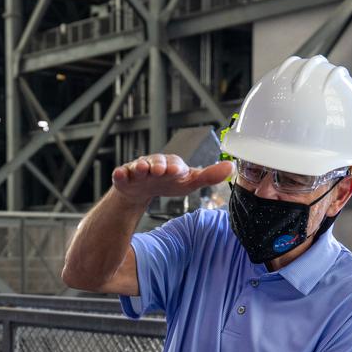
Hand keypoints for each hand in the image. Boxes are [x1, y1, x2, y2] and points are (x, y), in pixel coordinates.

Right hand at [111, 154, 232, 201]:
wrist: (143, 189)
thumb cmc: (168, 182)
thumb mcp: (189, 181)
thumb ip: (209, 176)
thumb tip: (231, 168)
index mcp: (171, 164)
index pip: (175, 164)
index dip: (175, 167)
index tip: (177, 170)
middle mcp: (154, 163)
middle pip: (156, 162)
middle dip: (157, 165)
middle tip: (159, 170)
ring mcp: (138, 169)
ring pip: (139, 166)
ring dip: (140, 167)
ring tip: (141, 170)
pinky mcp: (125, 177)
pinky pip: (121, 174)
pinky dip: (120, 174)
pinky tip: (120, 174)